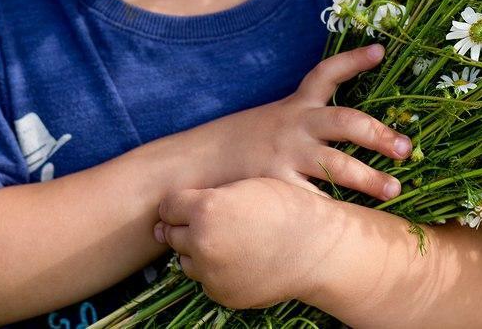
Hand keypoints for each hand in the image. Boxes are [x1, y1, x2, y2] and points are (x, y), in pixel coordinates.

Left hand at [154, 177, 336, 309]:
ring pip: (186, 259)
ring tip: (232, 240)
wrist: (317, 247)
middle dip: (188, 226)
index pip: (168, 206)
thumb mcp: (245, 186)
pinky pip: (205, 280)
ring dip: (199, 250)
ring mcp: (211, 273)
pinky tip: (240, 258)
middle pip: (172, 234)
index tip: (198, 202)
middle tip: (219, 221)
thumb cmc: (285, 207)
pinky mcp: (221, 294)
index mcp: (206, 210)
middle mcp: (202, 243)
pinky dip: (215, 270)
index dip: (182, 203)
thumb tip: (164, 218)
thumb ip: (206, 195)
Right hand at [196, 44, 410, 199]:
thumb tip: (354, 126)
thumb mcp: (277, 118)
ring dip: (369, 179)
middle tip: (405, 148)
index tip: (381, 50)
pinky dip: (331, 210)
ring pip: (336, 164)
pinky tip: (350, 223)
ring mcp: (286, 155)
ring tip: (394, 190)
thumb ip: (309, 118)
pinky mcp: (276, 184)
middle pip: (345, 121)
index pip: (326, 73)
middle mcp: (295, 125)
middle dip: (378, 134)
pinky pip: (310, 200)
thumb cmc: (247, 141)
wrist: (200, 161)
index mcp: (297, 105)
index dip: (353, 60)